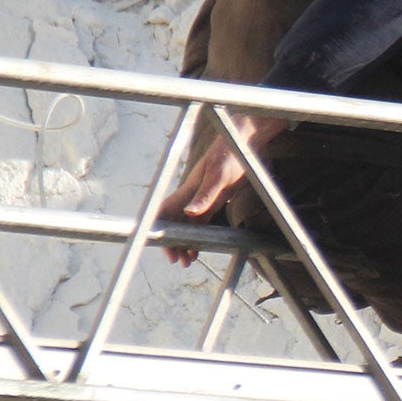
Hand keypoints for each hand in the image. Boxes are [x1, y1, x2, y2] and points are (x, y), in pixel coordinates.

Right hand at [157, 113, 285, 263]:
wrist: (245, 139)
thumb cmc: (231, 153)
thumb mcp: (221, 175)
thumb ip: (206, 195)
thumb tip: (189, 213)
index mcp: (189, 187)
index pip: (165, 209)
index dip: (157, 225)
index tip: (156, 242)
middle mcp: (193, 194)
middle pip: (175, 221)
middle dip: (172, 240)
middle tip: (176, 260)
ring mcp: (204, 196)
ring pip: (188, 224)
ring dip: (185, 241)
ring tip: (187, 260)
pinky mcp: (216, 198)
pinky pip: (202, 221)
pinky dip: (198, 235)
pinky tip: (198, 247)